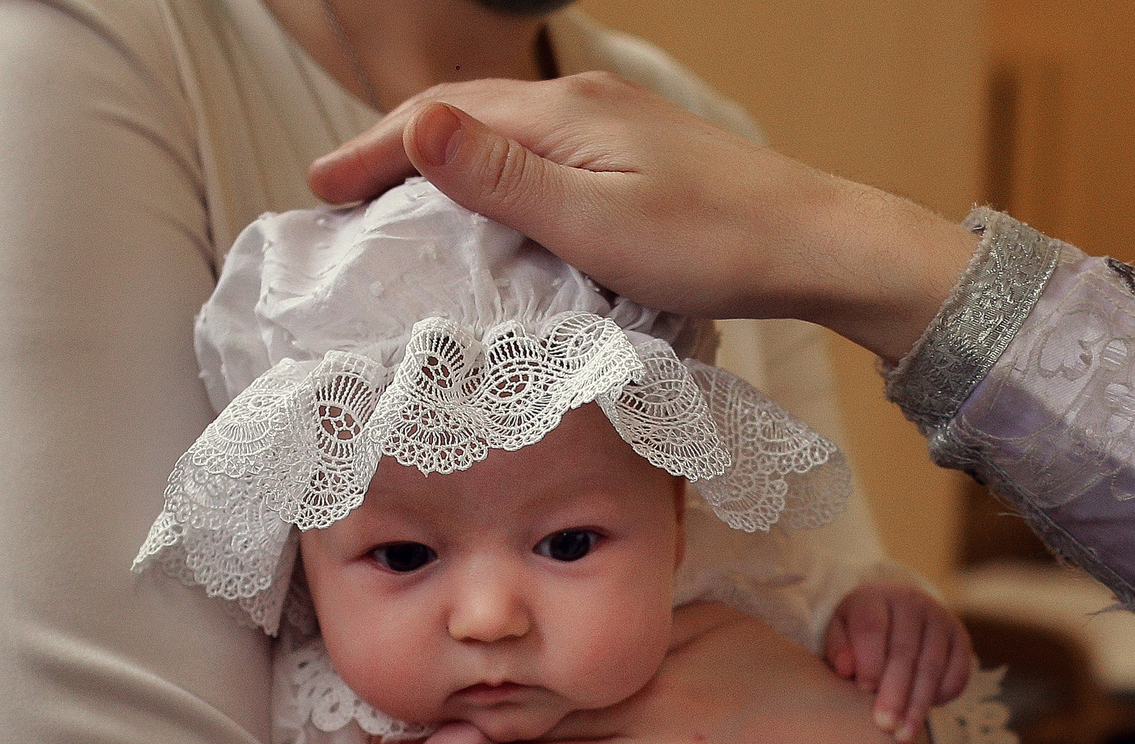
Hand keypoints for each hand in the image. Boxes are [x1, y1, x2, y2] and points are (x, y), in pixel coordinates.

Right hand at [305, 77, 976, 360]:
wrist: (816, 244)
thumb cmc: (710, 246)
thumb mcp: (593, 223)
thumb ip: (502, 178)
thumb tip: (415, 127)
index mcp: (561, 115)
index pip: (437, 118)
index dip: (371, 150)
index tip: (318, 190)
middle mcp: (583, 106)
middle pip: (465, 116)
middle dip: (396, 151)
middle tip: (343, 199)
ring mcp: (617, 127)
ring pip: (504, 134)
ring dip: (446, 163)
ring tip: (404, 207)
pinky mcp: (642, 157)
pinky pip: (543, 154)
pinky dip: (497, 176)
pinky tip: (499, 213)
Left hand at [826, 582, 975, 743]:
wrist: (897, 611)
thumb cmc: (860, 631)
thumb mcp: (840, 631)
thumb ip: (837, 648)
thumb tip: (845, 670)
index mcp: (875, 597)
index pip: (872, 628)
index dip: (869, 661)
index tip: (864, 690)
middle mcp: (912, 602)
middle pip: (904, 651)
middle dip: (895, 693)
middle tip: (885, 726)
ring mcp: (940, 618)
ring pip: (931, 666)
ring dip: (918, 705)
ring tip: (904, 736)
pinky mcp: (961, 637)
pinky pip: (957, 672)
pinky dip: (942, 697)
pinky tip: (924, 715)